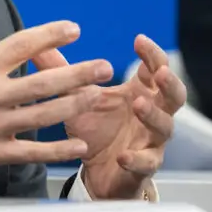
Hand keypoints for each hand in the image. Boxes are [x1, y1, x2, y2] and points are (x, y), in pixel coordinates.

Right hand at [0, 22, 111, 185]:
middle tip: (105, 66)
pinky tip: (80, 145)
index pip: (19, 46)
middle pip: (43, 81)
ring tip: (100, 95)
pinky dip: (58, 150)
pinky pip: (32, 152)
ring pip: (44, 115)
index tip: (73, 29)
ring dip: (76, 104)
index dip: (50, 35)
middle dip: (79, 72)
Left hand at [40, 35, 186, 199]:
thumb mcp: (76, 97)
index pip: (154, 69)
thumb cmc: (96, 130)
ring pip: (165, 127)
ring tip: (138, 104)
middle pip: (174, 97)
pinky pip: (146, 163)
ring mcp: (150, 142)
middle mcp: (151, 115)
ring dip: (154, 115)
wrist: (97, 172)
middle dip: (170, 83)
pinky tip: (124, 156)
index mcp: (138, 93)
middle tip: (160, 72)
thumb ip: (62, 71)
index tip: (139, 39)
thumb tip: (37, 46)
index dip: (151, 54)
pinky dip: (136, 159)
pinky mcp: (143, 168)